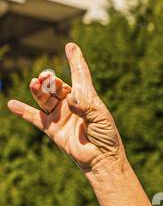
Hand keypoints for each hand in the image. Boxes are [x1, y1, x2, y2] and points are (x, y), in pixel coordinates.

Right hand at [5, 42, 123, 175]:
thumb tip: (71, 100)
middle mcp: (71, 104)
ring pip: (44, 97)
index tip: (71, 46)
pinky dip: (23, 111)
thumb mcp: (101, 117)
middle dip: (50, 80)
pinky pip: (34, 117)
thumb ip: (86, 106)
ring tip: (35, 83)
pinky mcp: (51, 128)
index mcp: (86, 98)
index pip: (80, 75)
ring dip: (38, 90)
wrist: (102, 159)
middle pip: (56, 86)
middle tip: (46, 77)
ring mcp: (60, 115)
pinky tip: (12, 104)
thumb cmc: (106, 136)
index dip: (75, 61)